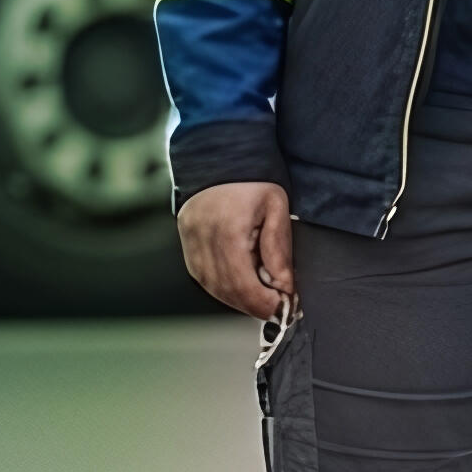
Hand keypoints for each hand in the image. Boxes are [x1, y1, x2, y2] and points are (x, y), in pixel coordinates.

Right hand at [179, 180, 297, 317]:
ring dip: (241, 300)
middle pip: (228, 291)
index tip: (283, 306)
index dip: (264, 302)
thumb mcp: (276, 208)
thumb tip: (283, 286)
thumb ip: (279, 249)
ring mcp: (191, 246)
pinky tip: (243, 287)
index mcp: (227, 229)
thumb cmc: (251, 183)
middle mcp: (204, 240)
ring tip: (262, 295)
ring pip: (214, 290)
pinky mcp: (187, 250)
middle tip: (277, 305)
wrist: (221, 165)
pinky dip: (226, 290)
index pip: (243, 283)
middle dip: (255, 305)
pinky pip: (205, 281)